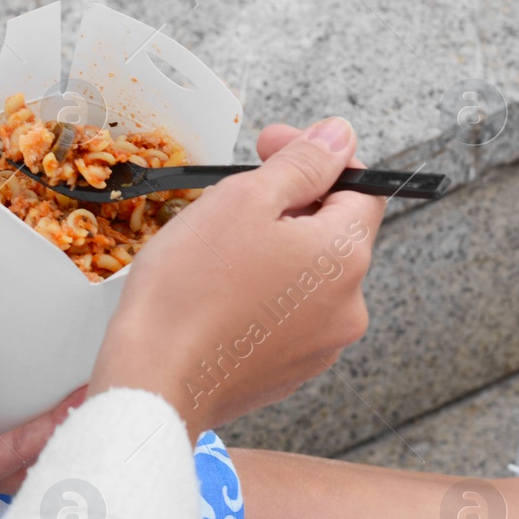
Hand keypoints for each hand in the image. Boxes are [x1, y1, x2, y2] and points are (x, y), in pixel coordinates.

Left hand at [0, 234, 83, 503]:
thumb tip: (4, 227)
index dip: (36, 348)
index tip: (74, 328)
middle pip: (13, 403)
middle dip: (57, 389)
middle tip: (98, 362)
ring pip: (20, 437)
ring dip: (61, 417)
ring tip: (100, 388)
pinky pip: (7, 461)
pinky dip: (43, 438)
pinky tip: (73, 410)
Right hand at [88, 117, 384, 438]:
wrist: (155, 381)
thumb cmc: (190, 291)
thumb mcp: (245, 199)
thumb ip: (302, 163)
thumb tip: (339, 137)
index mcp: (345, 258)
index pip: (364, 190)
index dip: (320, 159)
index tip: (275, 149)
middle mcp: (348, 307)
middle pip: (334, 234)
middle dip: (292, 205)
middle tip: (235, 195)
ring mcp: (321, 346)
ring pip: (308, 276)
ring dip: (275, 250)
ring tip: (219, 250)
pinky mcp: (289, 371)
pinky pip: (287, 316)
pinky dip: (262, 294)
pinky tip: (219, 292)